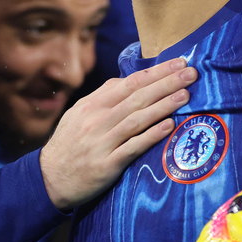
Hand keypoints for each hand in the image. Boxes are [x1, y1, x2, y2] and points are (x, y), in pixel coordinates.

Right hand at [39, 58, 195, 209]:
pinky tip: (169, 126)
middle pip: (137, 97)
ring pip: (137, 119)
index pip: (130, 83)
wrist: (50, 178)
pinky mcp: (107, 165)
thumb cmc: (69, 143)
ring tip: (186, 95)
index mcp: (93, 105)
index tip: (178, 62)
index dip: (156, 72)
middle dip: (167, 83)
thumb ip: (103, 96)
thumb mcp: (79, 114)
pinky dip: (151, 135)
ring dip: (163, 106)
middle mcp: (97, 120)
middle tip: (191, 72)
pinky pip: (133, 147)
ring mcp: (102, 142)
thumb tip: (126, 80)